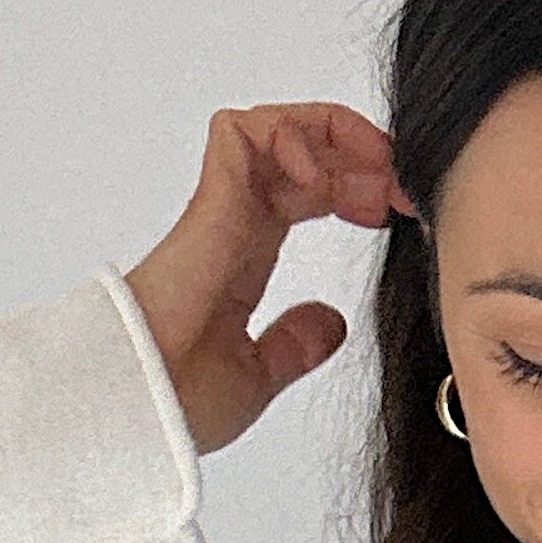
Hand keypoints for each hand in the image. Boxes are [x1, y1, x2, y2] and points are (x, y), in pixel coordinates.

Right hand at [124, 104, 402, 455]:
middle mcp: (231, 224)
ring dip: (332, 134)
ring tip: (373, 171)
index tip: (394, 213)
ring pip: (274, 127)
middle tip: (399, 185)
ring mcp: (218, 210)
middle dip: (357, 153)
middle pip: (297, 150)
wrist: (143, 415)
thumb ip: (292, 346)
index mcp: (243, 256)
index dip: (352, 186)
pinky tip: (323, 179)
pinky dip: (289, 135)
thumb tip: (329, 322)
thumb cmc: (178, 404)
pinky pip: (242, 133)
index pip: (303, 191)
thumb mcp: (258, 376)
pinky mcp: (208, 206)